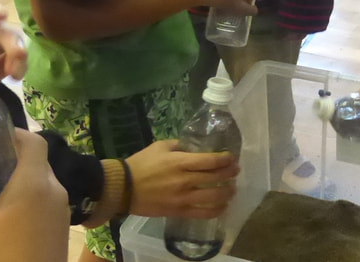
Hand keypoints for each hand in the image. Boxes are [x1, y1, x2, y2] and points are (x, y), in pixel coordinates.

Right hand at [0, 129, 67, 261]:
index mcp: (35, 184)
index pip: (34, 141)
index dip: (13, 133)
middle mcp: (55, 191)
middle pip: (36, 161)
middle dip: (10, 157)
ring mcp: (62, 212)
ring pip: (43, 182)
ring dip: (20, 179)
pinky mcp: (61, 230)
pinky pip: (47, 202)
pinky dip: (29, 198)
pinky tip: (2, 213)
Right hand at [126, 140, 240, 218]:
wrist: (123, 189)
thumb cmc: (141, 164)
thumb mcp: (160, 146)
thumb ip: (180, 146)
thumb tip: (194, 148)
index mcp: (180, 162)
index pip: (211, 161)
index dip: (226, 159)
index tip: (232, 157)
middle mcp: (185, 181)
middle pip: (216, 177)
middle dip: (230, 173)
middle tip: (235, 171)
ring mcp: (183, 198)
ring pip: (214, 197)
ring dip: (227, 192)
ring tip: (232, 188)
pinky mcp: (179, 212)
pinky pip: (203, 213)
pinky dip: (217, 210)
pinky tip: (223, 206)